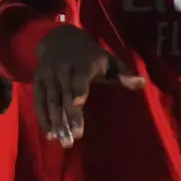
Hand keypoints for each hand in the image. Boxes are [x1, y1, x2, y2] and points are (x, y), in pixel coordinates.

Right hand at [33, 24, 143, 147]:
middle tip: (73, 138)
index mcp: (82, 64)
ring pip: (50, 101)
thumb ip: (123, 73)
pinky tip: (49, 134)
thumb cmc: (89, 55)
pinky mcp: (37, 81)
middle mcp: (62, 69)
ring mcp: (48, 76)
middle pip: (64, 94)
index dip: (78, 90)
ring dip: (55, 121)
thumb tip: (142, 84)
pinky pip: (39, 101)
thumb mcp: (108, 60)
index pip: (79, 78)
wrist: (59, 38)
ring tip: (62, 141)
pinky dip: (43, 117)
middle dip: (67, 116)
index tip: (78, 103)